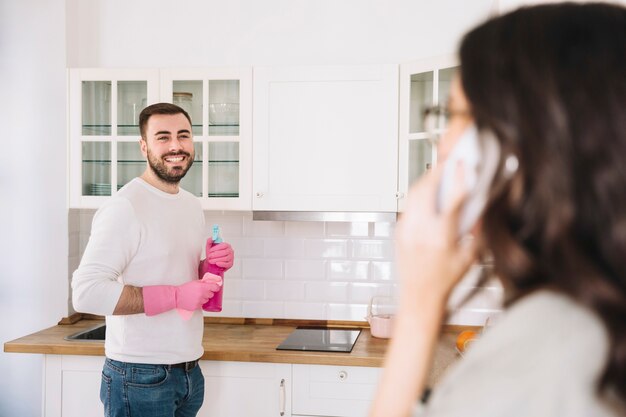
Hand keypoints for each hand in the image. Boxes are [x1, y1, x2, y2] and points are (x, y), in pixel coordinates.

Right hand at [175, 279, 221, 310]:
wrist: (177, 296)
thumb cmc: (185, 288)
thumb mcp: (195, 282)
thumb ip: (203, 282)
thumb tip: (211, 282)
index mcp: (202, 287)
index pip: (215, 287)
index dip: (216, 287)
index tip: (216, 287)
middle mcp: (202, 294)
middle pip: (211, 294)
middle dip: (209, 293)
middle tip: (204, 291)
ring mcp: (200, 301)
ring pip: (207, 300)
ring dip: (204, 298)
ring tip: (198, 296)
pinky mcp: (197, 307)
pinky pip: (202, 305)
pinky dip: (200, 303)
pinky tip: (195, 300)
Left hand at [205, 238, 233, 269]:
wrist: (212, 262)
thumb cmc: (212, 254)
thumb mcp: (209, 247)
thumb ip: (209, 241)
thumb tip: (212, 238)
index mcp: (227, 245)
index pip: (224, 245)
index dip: (217, 248)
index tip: (210, 250)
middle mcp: (230, 251)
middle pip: (225, 252)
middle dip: (216, 254)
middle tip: (210, 256)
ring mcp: (231, 257)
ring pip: (226, 258)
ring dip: (217, 259)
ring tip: (210, 261)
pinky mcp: (230, 264)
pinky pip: (227, 264)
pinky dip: (222, 264)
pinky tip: (217, 263)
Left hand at [395, 162, 476, 308]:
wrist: (418, 297)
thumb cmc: (444, 282)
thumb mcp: (470, 258)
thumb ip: (477, 232)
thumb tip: (480, 209)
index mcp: (440, 237)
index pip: (451, 199)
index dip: (458, 178)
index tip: (463, 164)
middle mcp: (420, 231)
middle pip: (425, 189)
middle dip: (436, 172)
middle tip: (447, 163)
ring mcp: (406, 230)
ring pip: (413, 194)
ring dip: (426, 181)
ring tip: (437, 175)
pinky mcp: (399, 231)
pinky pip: (408, 206)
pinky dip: (418, 196)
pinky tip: (428, 196)